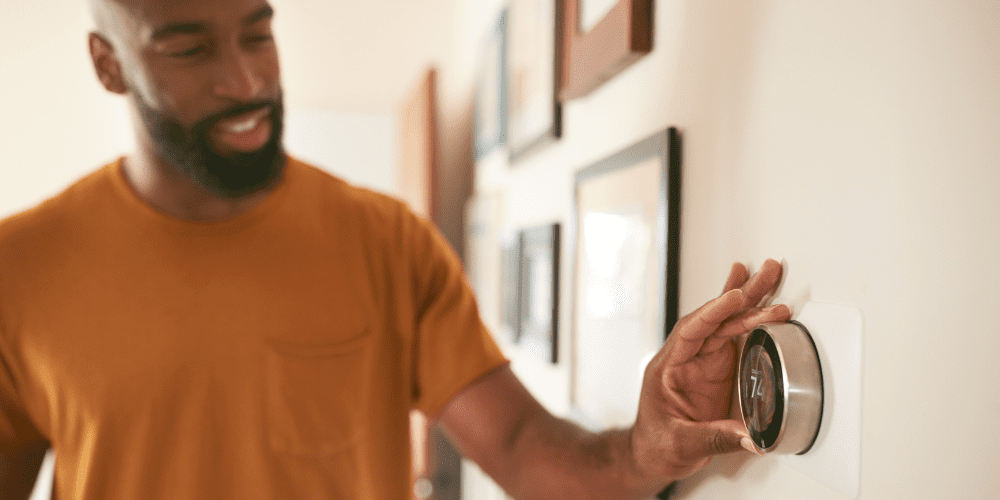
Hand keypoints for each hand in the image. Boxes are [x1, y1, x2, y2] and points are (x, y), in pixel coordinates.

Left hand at [629, 259, 790, 484]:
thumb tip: (752, 437)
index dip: (714, 312)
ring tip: (770, 274)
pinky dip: (748, 317)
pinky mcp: (716, 369)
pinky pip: (734, 336)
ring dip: (750, 300)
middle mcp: (685, 357)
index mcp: (668, 367)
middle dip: (741, 294)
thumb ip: (716, 438)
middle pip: (714, 318)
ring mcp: (702, 361)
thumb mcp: (682, 444)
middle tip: (766, 272)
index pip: (691, 330)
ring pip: (726, 323)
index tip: (735, 296)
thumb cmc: (657, 446)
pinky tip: (758, 298)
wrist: (653, 456)